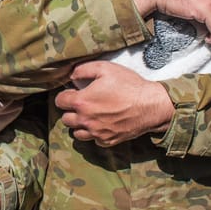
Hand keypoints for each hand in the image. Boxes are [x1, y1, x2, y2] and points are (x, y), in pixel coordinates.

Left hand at [55, 61, 172, 146]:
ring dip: (80, 124)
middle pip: (65, 119)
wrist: (151, 105)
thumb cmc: (129, 85)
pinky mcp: (108, 141)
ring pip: (77, 133)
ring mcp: (96, 133)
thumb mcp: (105, 68)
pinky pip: (93, 141)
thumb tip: (71, 76)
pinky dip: (94, 134)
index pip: (60, 101)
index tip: (73, 92)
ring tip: (89, 115)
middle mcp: (86, 120)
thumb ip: (83, 70)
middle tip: (82, 104)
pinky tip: (102, 124)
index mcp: (82, 102)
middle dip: (70, 111)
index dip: (65, 95)